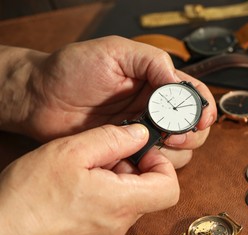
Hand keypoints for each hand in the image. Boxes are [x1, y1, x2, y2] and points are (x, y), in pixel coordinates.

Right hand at [0, 124, 179, 234]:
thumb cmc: (31, 196)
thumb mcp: (72, 152)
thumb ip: (112, 140)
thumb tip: (140, 134)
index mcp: (122, 202)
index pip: (170, 188)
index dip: (162, 164)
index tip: (141, 151)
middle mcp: (120, 223)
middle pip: (149, 190)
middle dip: (133, 167)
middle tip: (105, 154)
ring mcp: (107, 232)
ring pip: (129, 199)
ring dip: (116, 178)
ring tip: (86, 168)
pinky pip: (112, 210)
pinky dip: (104, 192)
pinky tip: (78, 184)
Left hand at [24, 36, 215, 167]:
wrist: (40, 98)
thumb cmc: (73, 69)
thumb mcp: (115, 52)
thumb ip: (152, 60)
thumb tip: (177, 83)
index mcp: (156, 83)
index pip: (193, 97)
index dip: (203, 109)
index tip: (201, 118)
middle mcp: (154, 111)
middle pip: (193, 129)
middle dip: (192, 134)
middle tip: (173, 134)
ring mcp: (141, 134)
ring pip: (177, 151)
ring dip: (173, 151)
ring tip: (152, 144)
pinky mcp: (127, 153)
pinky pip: (150, 165)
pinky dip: (151, 165)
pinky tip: (135, 156)